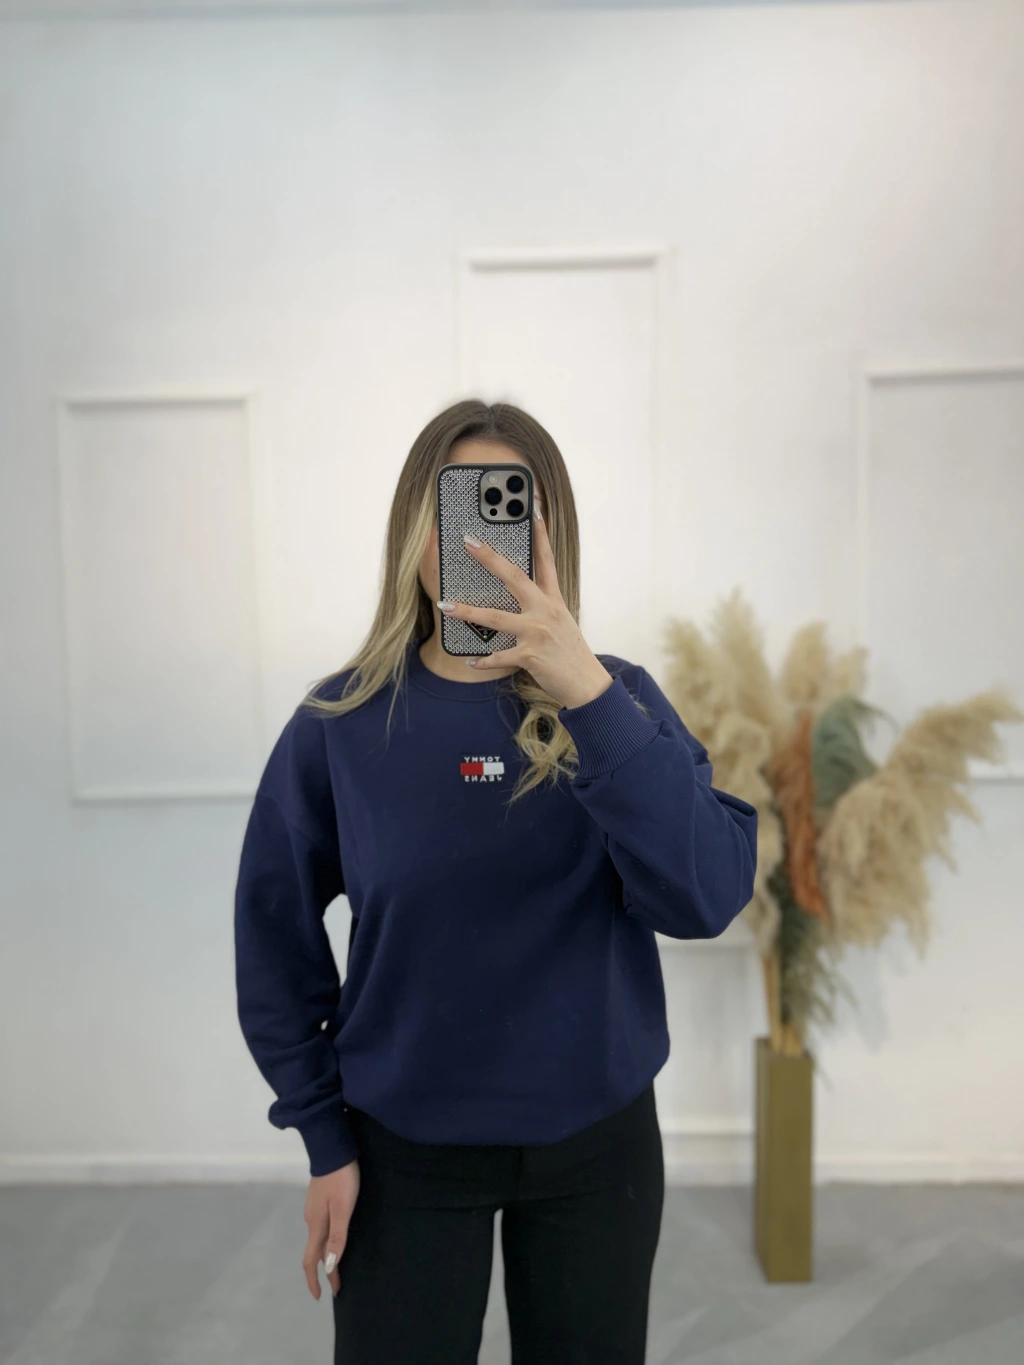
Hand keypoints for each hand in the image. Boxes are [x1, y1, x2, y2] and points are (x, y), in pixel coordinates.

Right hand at [302, 1159, 359, 1299]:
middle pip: (315, 1251)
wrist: (333, 1149)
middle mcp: (311, 1219)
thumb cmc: (342, 1179)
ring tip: (338, 1265)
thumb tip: (329, 1266)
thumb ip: (337, 1236)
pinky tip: (336, 1238)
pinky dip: (327, 1240)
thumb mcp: (343, 1208)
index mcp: (316, 1224)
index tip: (321, 1296)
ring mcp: (314, 1208)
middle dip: (325, 1270)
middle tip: (337, 1285)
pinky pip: (322, 1227)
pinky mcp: (319, 1199)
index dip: (314, 1280)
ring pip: (319, 1239)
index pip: (311, 1260)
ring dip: (326, 1256)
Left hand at [439, 506, 612, 710]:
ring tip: (445, 605)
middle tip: (469, 541)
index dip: (540, 534)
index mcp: (553, 599)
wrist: (587, 683)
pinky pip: (499, 655)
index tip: (531, 510)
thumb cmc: (570, 652)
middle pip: (514, 577)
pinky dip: (483, 659)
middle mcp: (545, 610)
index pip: (547, 559)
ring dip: (467, 611)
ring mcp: (537, 632)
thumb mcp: (561, 621)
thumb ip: (542, 606)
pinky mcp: (530, 656)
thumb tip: (519, 595)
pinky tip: (470, 660)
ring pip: (495, 617)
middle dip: (489, 558)